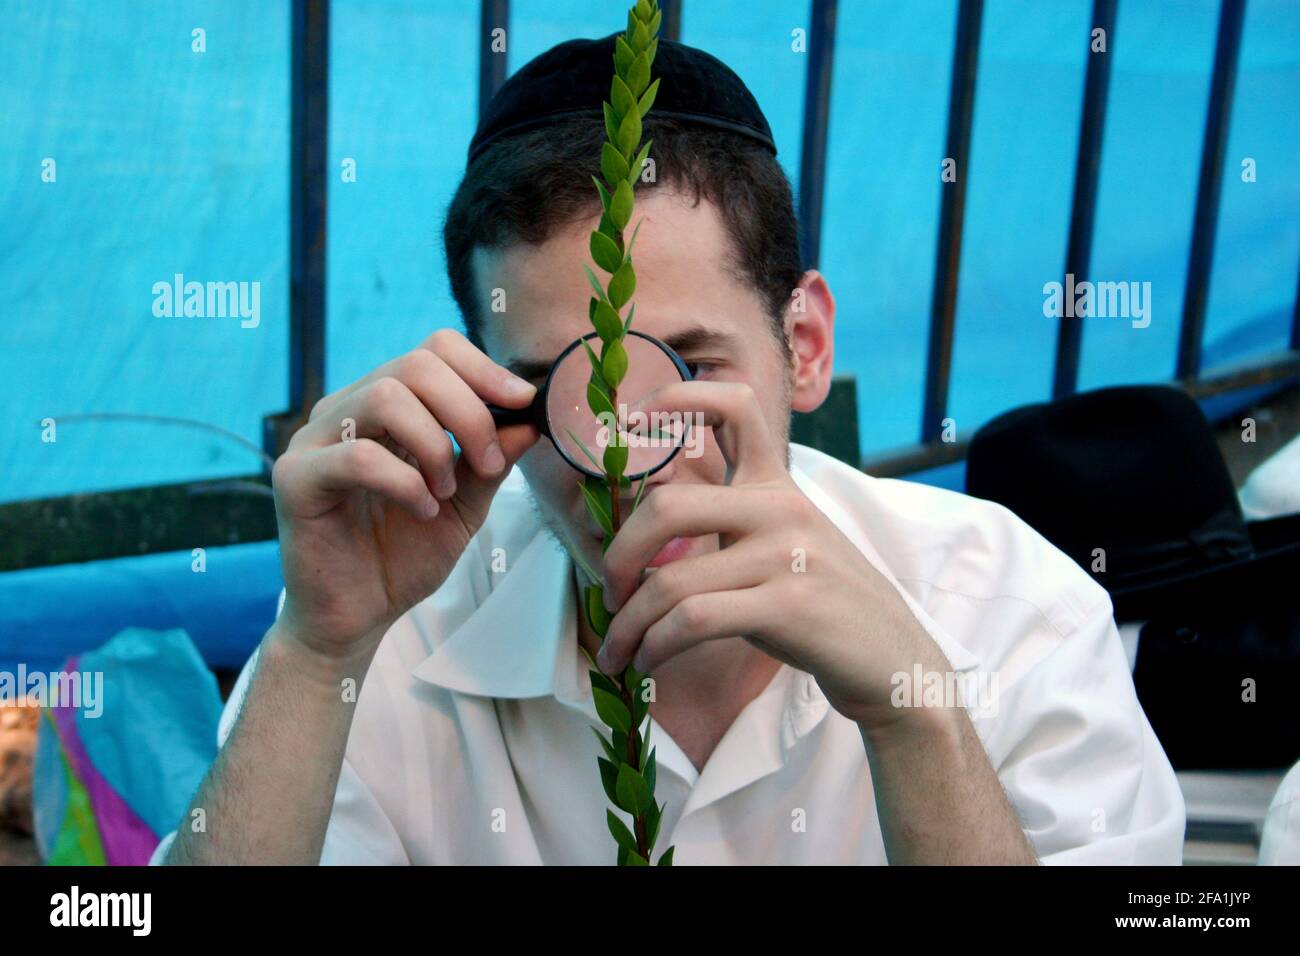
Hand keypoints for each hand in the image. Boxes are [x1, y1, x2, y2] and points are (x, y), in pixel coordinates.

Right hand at [270, 329, 539, 659]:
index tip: (522, 405)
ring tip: (444, 493)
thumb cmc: (404, 556)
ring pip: (384, 397)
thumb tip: (531, 419)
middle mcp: (346, 410)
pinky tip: (420, 510)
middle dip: (468, 411)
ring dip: (434, 445)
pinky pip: (356, 456)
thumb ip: (492, 462)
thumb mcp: (465, 505)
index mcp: (385, 406)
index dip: (483, 370)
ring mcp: (315, 439)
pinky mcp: (296, 478)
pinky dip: (404, 482)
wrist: (357, 616)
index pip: (433, 350)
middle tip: (489, 464)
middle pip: (414, 365)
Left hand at [596, 381, 951, 731]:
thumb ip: (730, 522)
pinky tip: (648, 665)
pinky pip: (693, 621)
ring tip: (617, 654)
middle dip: (618, 556)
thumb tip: (640, 531)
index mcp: (777, 484)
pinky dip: (655, 646)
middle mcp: (780, 508)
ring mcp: (787, 554)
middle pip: (668, 507)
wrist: (893, 659)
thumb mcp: (784, 544)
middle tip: (609, 594)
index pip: (735, 406)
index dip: (678, 397)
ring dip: (628, 627)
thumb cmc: (823, 605)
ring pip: (670, 583)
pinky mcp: (789, 605)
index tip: (631, 419)